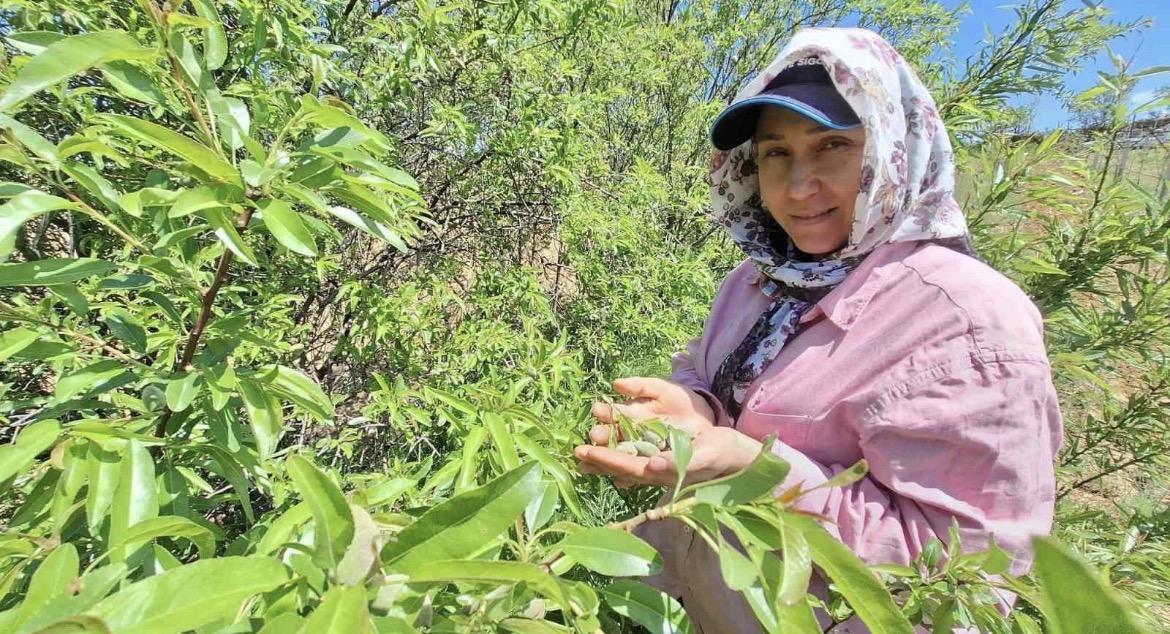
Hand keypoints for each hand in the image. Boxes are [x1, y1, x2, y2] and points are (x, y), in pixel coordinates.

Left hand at [574, 377, 763, 487]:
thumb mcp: (706, 454)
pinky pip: (635, 457)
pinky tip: (607, 447)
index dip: (606, 459)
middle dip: (598, 459)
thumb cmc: (725, 454)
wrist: (740, 458)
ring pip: (626, 463)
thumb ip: (681, 461)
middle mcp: (657, 473)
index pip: (628, 468)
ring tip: (583, 452)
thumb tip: (653, 464)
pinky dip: (619, 452)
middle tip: (574, 450)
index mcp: (665, 474)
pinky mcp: (663, 461)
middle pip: (622, 467)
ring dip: (605, 456)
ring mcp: (659, 468)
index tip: (585, 450)